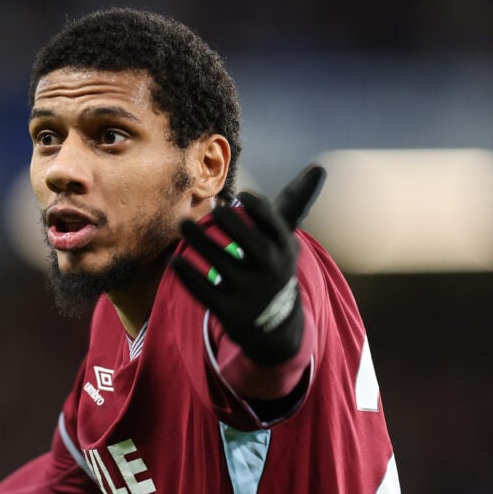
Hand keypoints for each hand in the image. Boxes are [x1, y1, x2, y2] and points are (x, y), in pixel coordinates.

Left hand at [171, 165, 324, 365]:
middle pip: (254, 247)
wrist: (274, 326)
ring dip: (201, 242)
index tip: (243, 195)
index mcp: (284, 251)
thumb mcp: (285, 240)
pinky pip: (205, 292)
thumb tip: (318, 167)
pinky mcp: (229, 312)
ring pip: (223, 265)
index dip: (260, 210)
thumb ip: (293, 205)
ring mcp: (250, 294)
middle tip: (214, 209)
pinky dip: (189, 276)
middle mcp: (271, 273)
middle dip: (235, 225)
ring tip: (184, 224)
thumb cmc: (274, 267)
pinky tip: (174, 260)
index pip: (277, 228)